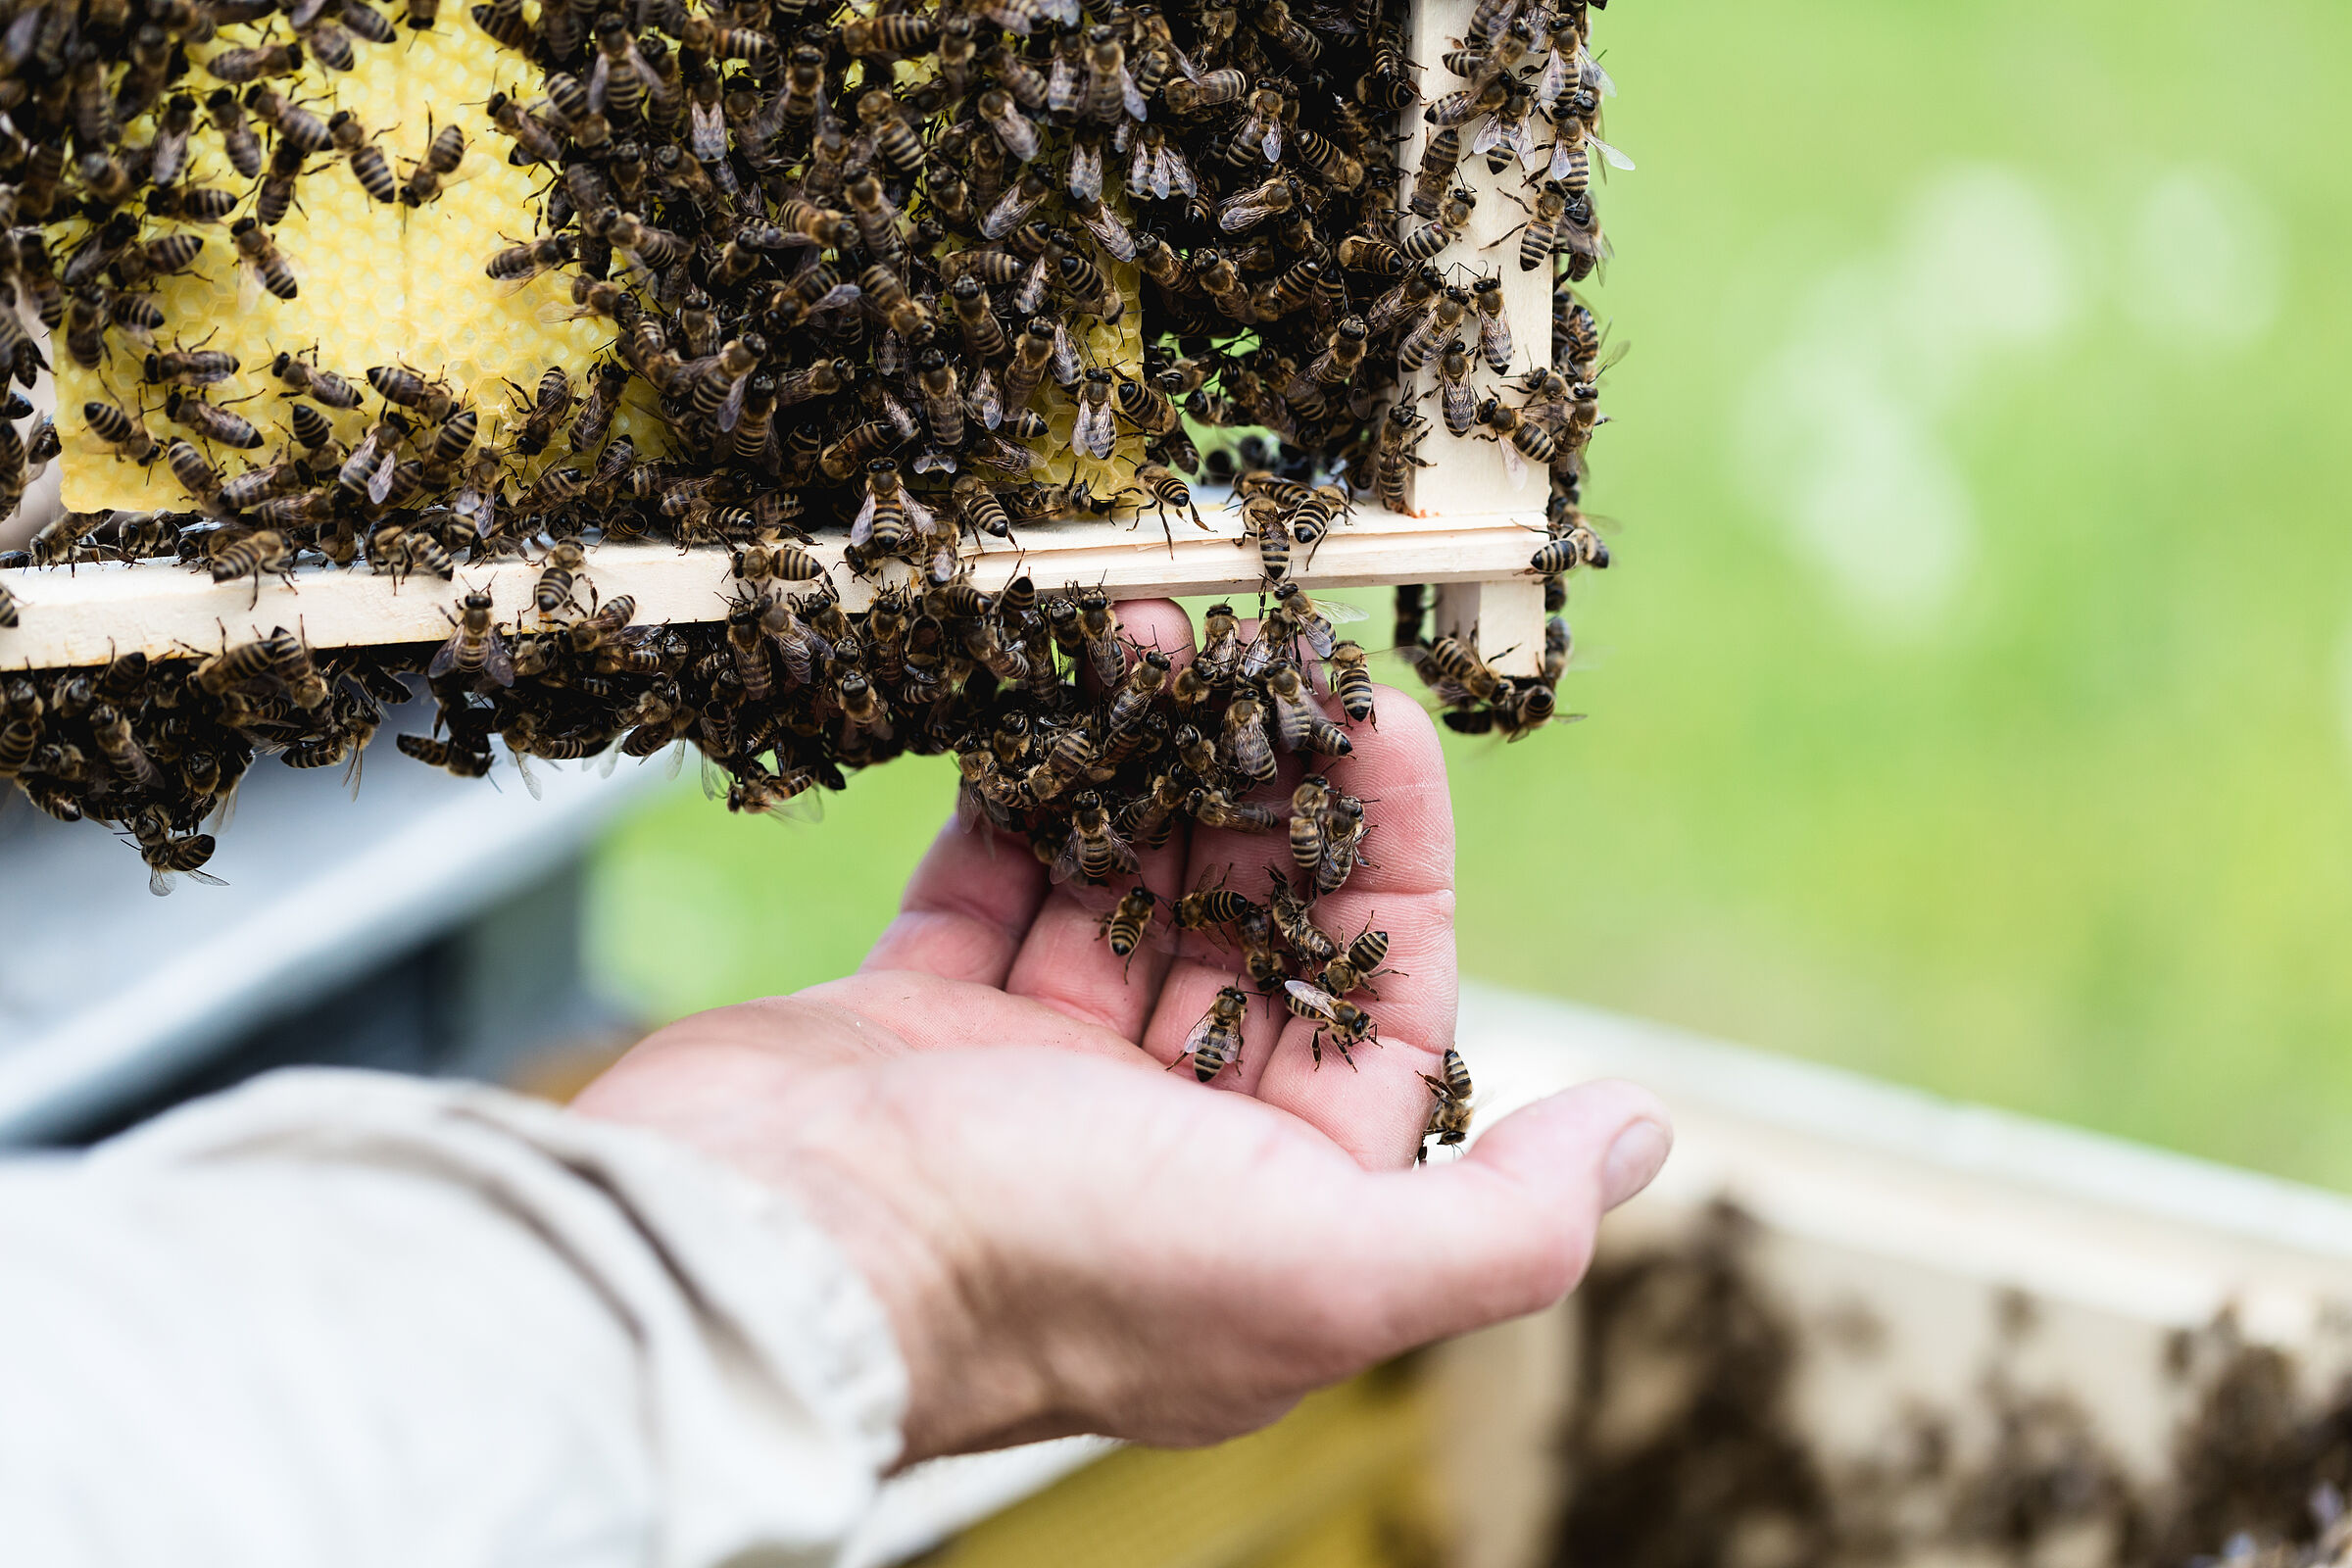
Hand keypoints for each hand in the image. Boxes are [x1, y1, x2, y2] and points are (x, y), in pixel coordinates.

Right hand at [575, 600, 1670, 1464]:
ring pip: (1121, 887)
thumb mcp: (1326, 1270)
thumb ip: (1506, 1221)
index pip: (1377, 1003)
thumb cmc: (1050, 1266)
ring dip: (1149, 765)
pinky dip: (1026, 790)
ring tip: (1160, 636)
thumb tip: (1644, 1134)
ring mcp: (1030, 1080)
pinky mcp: (915, 1021)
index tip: (1375, 720)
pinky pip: (992, 880)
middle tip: (1260, 649)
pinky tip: (1057, 698)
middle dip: (1262, 785)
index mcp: (1275, 1208)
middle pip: (1249, 927)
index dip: (1390, 856)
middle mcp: (1161, 1145)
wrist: (769, 1253)